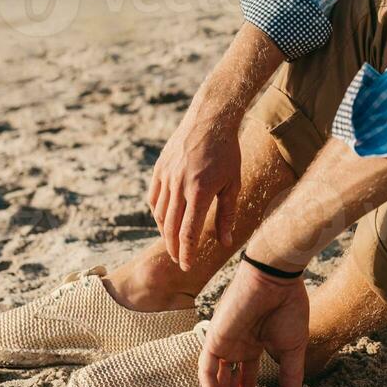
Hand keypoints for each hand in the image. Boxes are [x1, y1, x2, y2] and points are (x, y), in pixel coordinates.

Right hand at [148, 101, 241, 270]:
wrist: (209, 119)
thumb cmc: (227, 152)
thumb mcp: (233, 184)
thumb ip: (227, 214)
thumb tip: (224, 241)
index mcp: (199, 191)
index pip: (188, 232)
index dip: (186, 253)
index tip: (186, 267)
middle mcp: (179, 186)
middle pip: (170, 227)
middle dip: (173, 248)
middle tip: (178, 260)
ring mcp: (166, 176)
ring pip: (159, 214)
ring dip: (165, 232)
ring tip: (173, 242)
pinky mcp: (159, 169)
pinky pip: (154, 197)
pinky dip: (158, 213)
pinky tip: (165, 220)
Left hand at [198, 260, 307, 386]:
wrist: (278, 278)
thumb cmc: (288, 306)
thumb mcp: (292, 348)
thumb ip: (290, 376)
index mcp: (251, 347)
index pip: (245, 384)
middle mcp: (234, 347)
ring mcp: (222, 343)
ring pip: (217, 386)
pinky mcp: (213, 339)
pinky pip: (208, 374)